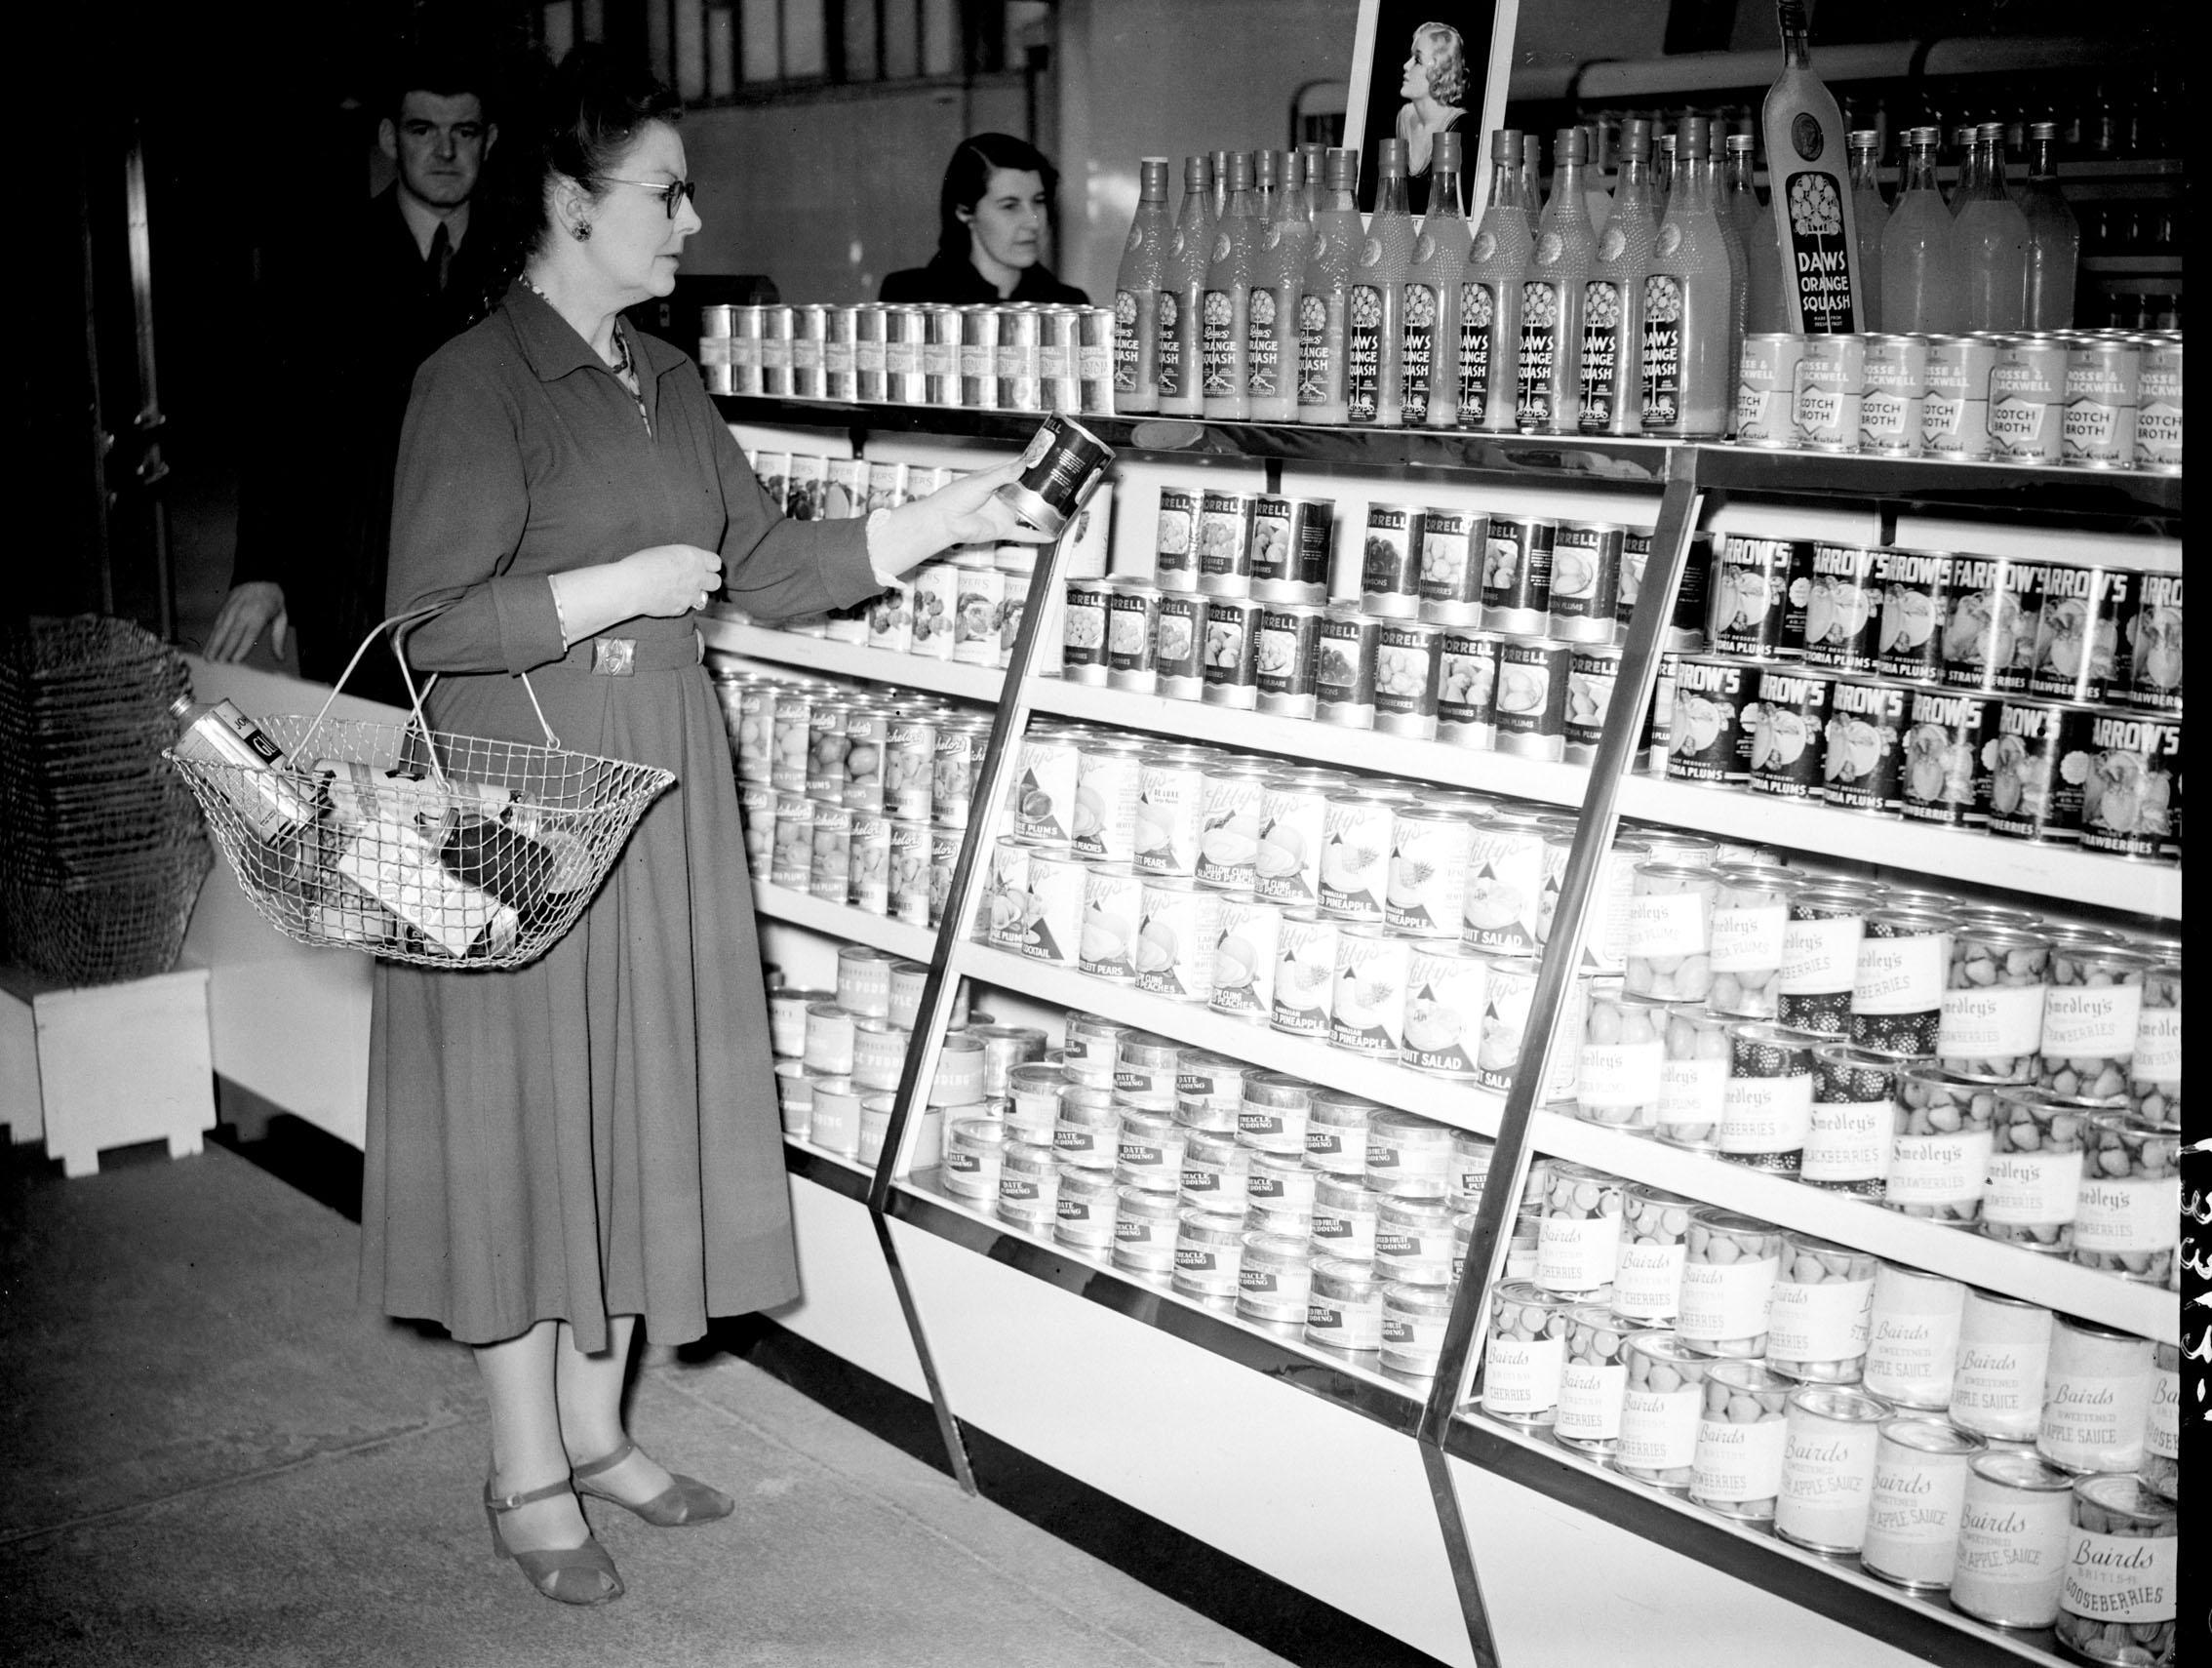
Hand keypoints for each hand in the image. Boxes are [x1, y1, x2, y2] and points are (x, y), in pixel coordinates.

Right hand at [205, 582, 288, 660]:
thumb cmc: (274, 601)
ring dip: (214, 644)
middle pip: (232, 633)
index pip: (249, 634)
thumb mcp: (282, 617)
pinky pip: (216, 624)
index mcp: (259, 614)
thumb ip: (279, 638)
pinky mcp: (224, 608)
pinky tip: (208, 647)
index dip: (241, 648)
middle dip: (224, 649)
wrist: (260, 577)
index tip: (234, 660)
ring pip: (221, 629)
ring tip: (208, 658)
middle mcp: (243, 611)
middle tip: (219, 663)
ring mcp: (232, 609)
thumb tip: (280, 658)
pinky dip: (211, 637)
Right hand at [620, 543, 724, 615]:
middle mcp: (697, 577)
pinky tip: (667, 599)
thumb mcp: (666, 552)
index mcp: (694, 558)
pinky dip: (680, 604)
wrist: (631, 586)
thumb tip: (685, 564)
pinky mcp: (682, 609)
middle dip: (708, 581)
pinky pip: (687, 607)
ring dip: (696, 595)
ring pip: (704, 597)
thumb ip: (682, 559)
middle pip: (716, 582)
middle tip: (697, 580)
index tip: (703, 566)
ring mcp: (691, 595)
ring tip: (681, 591)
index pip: (716, 562)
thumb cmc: (642, 564)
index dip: (710, 565)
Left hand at [928, 459, 1054, 546]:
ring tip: (1061, 507)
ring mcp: (1004, 513)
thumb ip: (1003, 475)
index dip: (1031, 466)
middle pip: (1026, 491)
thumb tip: (1021, 465)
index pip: (1017, 470)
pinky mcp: (1003, 529)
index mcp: (995, 479)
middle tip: (1060, 483)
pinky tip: (1050, 535)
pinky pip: (1023, 533)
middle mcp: (1002, 496)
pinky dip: (1036, 535)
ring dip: (1042, 511)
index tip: (1046, 460)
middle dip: (1041, 488)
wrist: (945, 521)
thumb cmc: (955, 498)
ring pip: (1028, 512)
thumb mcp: (981, 481)